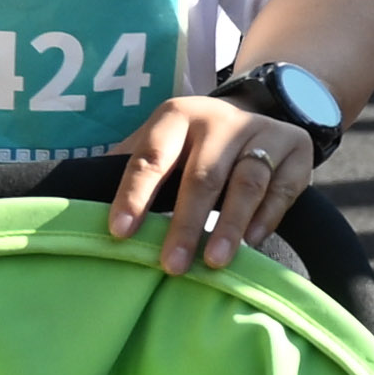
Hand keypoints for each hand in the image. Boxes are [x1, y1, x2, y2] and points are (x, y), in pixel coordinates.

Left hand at [104, 86, 322, 272]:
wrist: (259, 109)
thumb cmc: (193, 142)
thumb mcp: (160, 139)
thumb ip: (130, 165)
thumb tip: (77, 201)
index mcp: (177, 116)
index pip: (152, 157)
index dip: (134, 196)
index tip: (120, 234)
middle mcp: (221, 120)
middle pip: (202, 176)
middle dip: (185, 223)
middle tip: (171, 265)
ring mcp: (262, 133)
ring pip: (246, 182)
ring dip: (229, 225)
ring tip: (214, 262)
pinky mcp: (296, 150)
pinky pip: (282, 189)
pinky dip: (267, 218)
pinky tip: (251, 244)